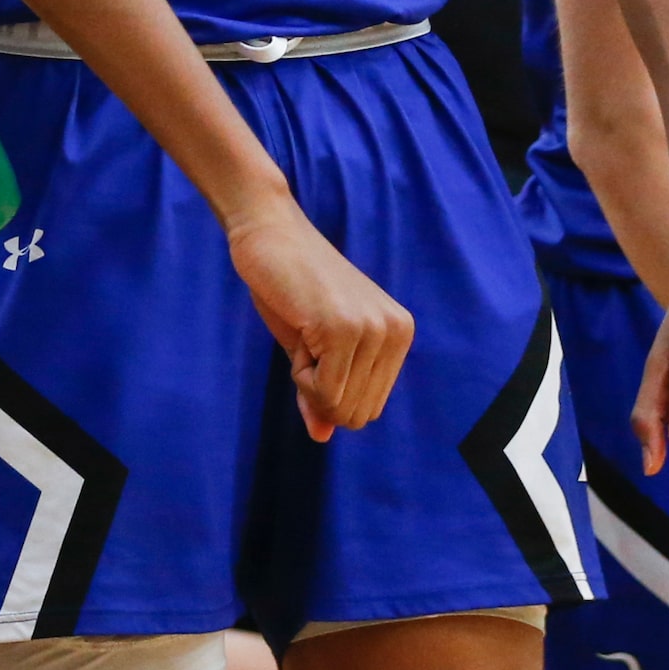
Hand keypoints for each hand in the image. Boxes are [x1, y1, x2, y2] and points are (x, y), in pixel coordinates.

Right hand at [225, 194, 412, 441]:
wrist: (269, 231)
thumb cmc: (289, 285)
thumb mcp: (311, 348)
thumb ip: (322, 393)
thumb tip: (322, 437)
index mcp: (399, 334)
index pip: (368, 409)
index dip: (330, 392)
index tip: (316, 346)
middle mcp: (395, 332)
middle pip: (358, 415)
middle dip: (320, 391)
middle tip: (308, 339)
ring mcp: (372, 330)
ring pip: (339, 407)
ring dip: (308, 381)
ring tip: (305, 329)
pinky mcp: (344, 328)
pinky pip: (322, 391)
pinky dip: (299, 375)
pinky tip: (299, 327)